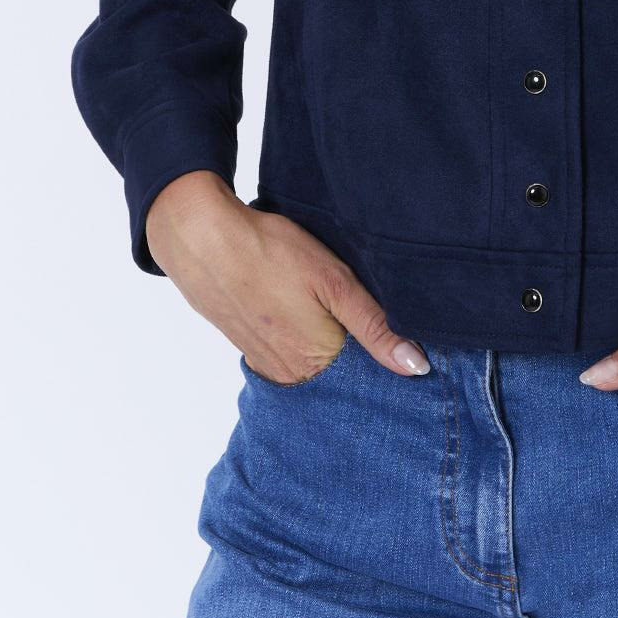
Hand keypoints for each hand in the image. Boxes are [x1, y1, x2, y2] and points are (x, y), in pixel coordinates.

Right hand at [144, 171, 431, 381]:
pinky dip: (305, 341)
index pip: (368, 379)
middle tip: (370, 320)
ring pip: (316, 366)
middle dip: (361, 357)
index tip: (407, 344)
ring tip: (338, 315)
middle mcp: (291, 374)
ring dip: (333, 349)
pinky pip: (290, 356)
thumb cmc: (270, 252)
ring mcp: (267, 363)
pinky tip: (307, 315)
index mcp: (316, 363)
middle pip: (341, 376)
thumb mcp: (334, 281)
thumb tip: (416, 367)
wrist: (202, 239)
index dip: (388, 359)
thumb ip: (375, 326)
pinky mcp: (251, 348)